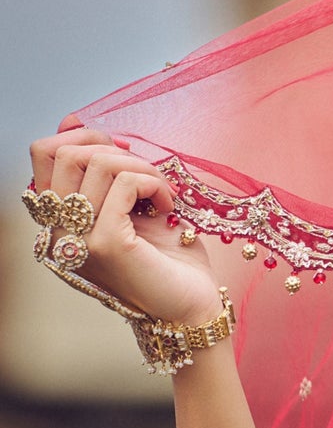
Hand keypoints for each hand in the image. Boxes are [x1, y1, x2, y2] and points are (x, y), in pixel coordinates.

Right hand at [28, 127, 222, 325]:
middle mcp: (60, 232)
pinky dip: (152, 182)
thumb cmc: (169, 259)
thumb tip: (74, 120)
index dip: (82, 136)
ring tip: (161, 192)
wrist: (193, 307)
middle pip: (64, 152)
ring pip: (96, 163)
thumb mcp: (131, 205)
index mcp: (62, 221)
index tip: (123, 151)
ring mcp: (80, 239)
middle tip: (146, 173)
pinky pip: (123, 183)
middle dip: (112, 147)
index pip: (43, 154)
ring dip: (139, 166)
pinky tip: (166, 204)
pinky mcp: (107, 244)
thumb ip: (105, 171)